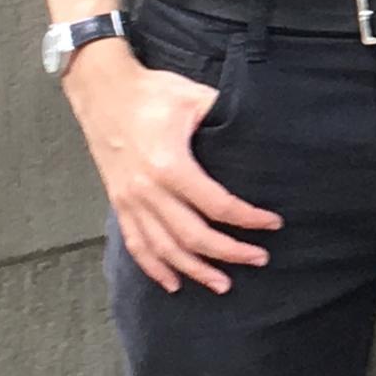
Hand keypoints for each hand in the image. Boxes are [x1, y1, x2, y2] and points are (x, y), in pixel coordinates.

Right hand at [64, 39, 281, 293]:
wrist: (104, 92)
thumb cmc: (152, 92)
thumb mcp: (196, 97)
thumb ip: (225, 117)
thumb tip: (257, 129)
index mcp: (170, 166)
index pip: (217, 204)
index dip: (247, 218)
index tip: (272, 224)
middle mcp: (147, 191)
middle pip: (192, 236)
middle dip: (228, 252)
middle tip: (258, 259)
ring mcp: (130, 201)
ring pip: (164, 249)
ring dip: (194, 270)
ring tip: (221, 284)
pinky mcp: (118, 203)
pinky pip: (136, 244)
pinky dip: (154, 267)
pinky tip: (172, 282)